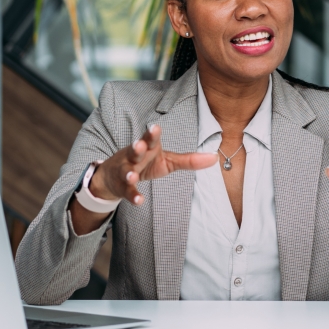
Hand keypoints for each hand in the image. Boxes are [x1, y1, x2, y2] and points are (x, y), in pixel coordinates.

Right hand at [89, 124, 218, 204]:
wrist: (114, 176)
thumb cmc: (145, 163)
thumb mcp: (167, 161)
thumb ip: (188, 160)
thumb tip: (215, 158)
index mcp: (147, 148)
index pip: (150, 139)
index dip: (152, 134)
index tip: (155, 128)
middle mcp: (134, 157)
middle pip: (135, 150)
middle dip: (137, 147)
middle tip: (140, 144)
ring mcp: (126, 171)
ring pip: (127, 171)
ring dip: (129, 174)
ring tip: (132, 176)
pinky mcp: (122, 187)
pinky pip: (127, 192)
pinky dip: (133, 196)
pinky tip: (139, 200)